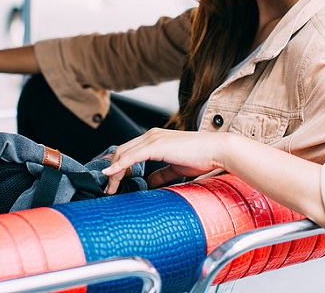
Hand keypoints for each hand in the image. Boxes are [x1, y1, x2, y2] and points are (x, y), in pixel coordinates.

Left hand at [102, 128, 229, 193]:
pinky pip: (130, 156)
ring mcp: (152, 138)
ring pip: (123, 154)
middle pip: (121, 151)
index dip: (118, 165)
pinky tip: (110, 174)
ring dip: (113, 172)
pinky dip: (118, 166)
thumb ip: (162, 174)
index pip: (128, 150)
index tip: (112, 181)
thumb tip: (150, 182)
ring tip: (109, 188)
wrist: (216, 150)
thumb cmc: (202, 157)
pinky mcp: (155, 145)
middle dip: (111, 170)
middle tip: (107, 188)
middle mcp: (151, 135)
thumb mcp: (176, 167)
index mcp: (155, 138)